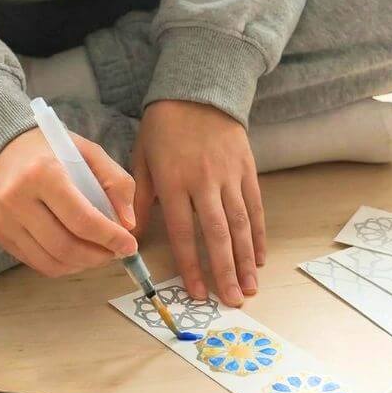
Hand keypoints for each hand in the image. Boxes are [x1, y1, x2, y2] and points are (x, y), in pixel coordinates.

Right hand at [0, 127, 137, 277]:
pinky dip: (63, 265)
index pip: (81, 219)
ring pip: (51, 261)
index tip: (129, 246)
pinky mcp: (0, 235)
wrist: (2, 148)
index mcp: (43, 173)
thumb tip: (128, 223)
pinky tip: (76, 254)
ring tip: (98, 254)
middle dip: (98, 256)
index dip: (110, 238)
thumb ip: (115, 182)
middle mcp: (18, 199)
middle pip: (66, 246)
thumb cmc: (51, 149)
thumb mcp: (88, 152)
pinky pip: (37, 263)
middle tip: (116, 252)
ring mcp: (5, 220)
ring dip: (82, 265)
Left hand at [130, 99, 265, 306]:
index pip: (184, 232)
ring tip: (250, 288)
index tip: (198, 293)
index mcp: (174, 181)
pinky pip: (255, 206)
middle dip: (225, 271)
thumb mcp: (142, 158)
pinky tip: (259, 257)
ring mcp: (228, 175)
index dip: (191, 266)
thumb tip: (132, 236)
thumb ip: (140, 198)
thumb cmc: (163, 127)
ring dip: (246, 259)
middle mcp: (203, 181)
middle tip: (233, 301)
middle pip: (217, 234)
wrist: (197, 91)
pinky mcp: (246, 169)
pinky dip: (258, 233)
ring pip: (240, 224)